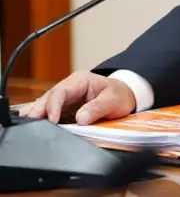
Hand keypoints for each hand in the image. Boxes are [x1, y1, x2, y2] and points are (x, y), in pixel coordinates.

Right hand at [18, 71, 136, 124]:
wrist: (125, 97)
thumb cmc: (119, 95)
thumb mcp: (113, 100)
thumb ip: (98, 108)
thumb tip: (80, 118)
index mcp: (80, 81)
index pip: (60, 91)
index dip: (53, 106)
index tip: (51, 120)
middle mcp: (68, 89)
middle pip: (48, 99)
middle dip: (37, 111)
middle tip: (27, 125)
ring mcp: (64, 100)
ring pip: (45, 106)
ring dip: (35, 116)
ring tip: (23, 127)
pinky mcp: (63, 110)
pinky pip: (49, 115)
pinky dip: (41, 121)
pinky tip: (30, 128)